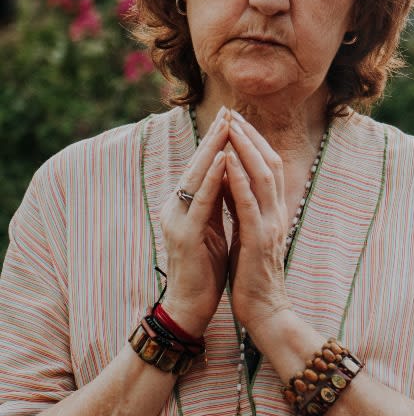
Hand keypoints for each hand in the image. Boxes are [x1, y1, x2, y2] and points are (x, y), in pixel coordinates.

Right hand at [157, 107, 232, 336]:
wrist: (191, 305)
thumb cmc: (206, 268)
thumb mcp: (214, 228)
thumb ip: (217, 203)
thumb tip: (230, 177)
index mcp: (186, 206)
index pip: (203, 168)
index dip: (218, 142)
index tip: (234, 118)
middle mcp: (177, 207)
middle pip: (198, 165)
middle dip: (215, 137)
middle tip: (229, 110)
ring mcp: (178, 219)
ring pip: (197, 176)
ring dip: (213, 149)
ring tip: (227, 125)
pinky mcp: (185, 234)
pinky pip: (202, 201)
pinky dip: (213, 179)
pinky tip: (223, 160)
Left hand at [223, 114, 294, 328]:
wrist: (264, 310)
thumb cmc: (252, 276)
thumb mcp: (248, 234)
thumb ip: (243, 209)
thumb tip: (231, 182)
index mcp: (273, 212)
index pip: (267, 168)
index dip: (254, 142)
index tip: (237, 121)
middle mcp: (276, 213)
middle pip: (268, 164)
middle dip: (249, 137)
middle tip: (233, 113)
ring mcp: (270, 225)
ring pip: (262, 177)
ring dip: (245, 150)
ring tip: (231, 127)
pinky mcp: (259, 239)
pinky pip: (249, 203)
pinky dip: (239, 180)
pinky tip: (229, 162)